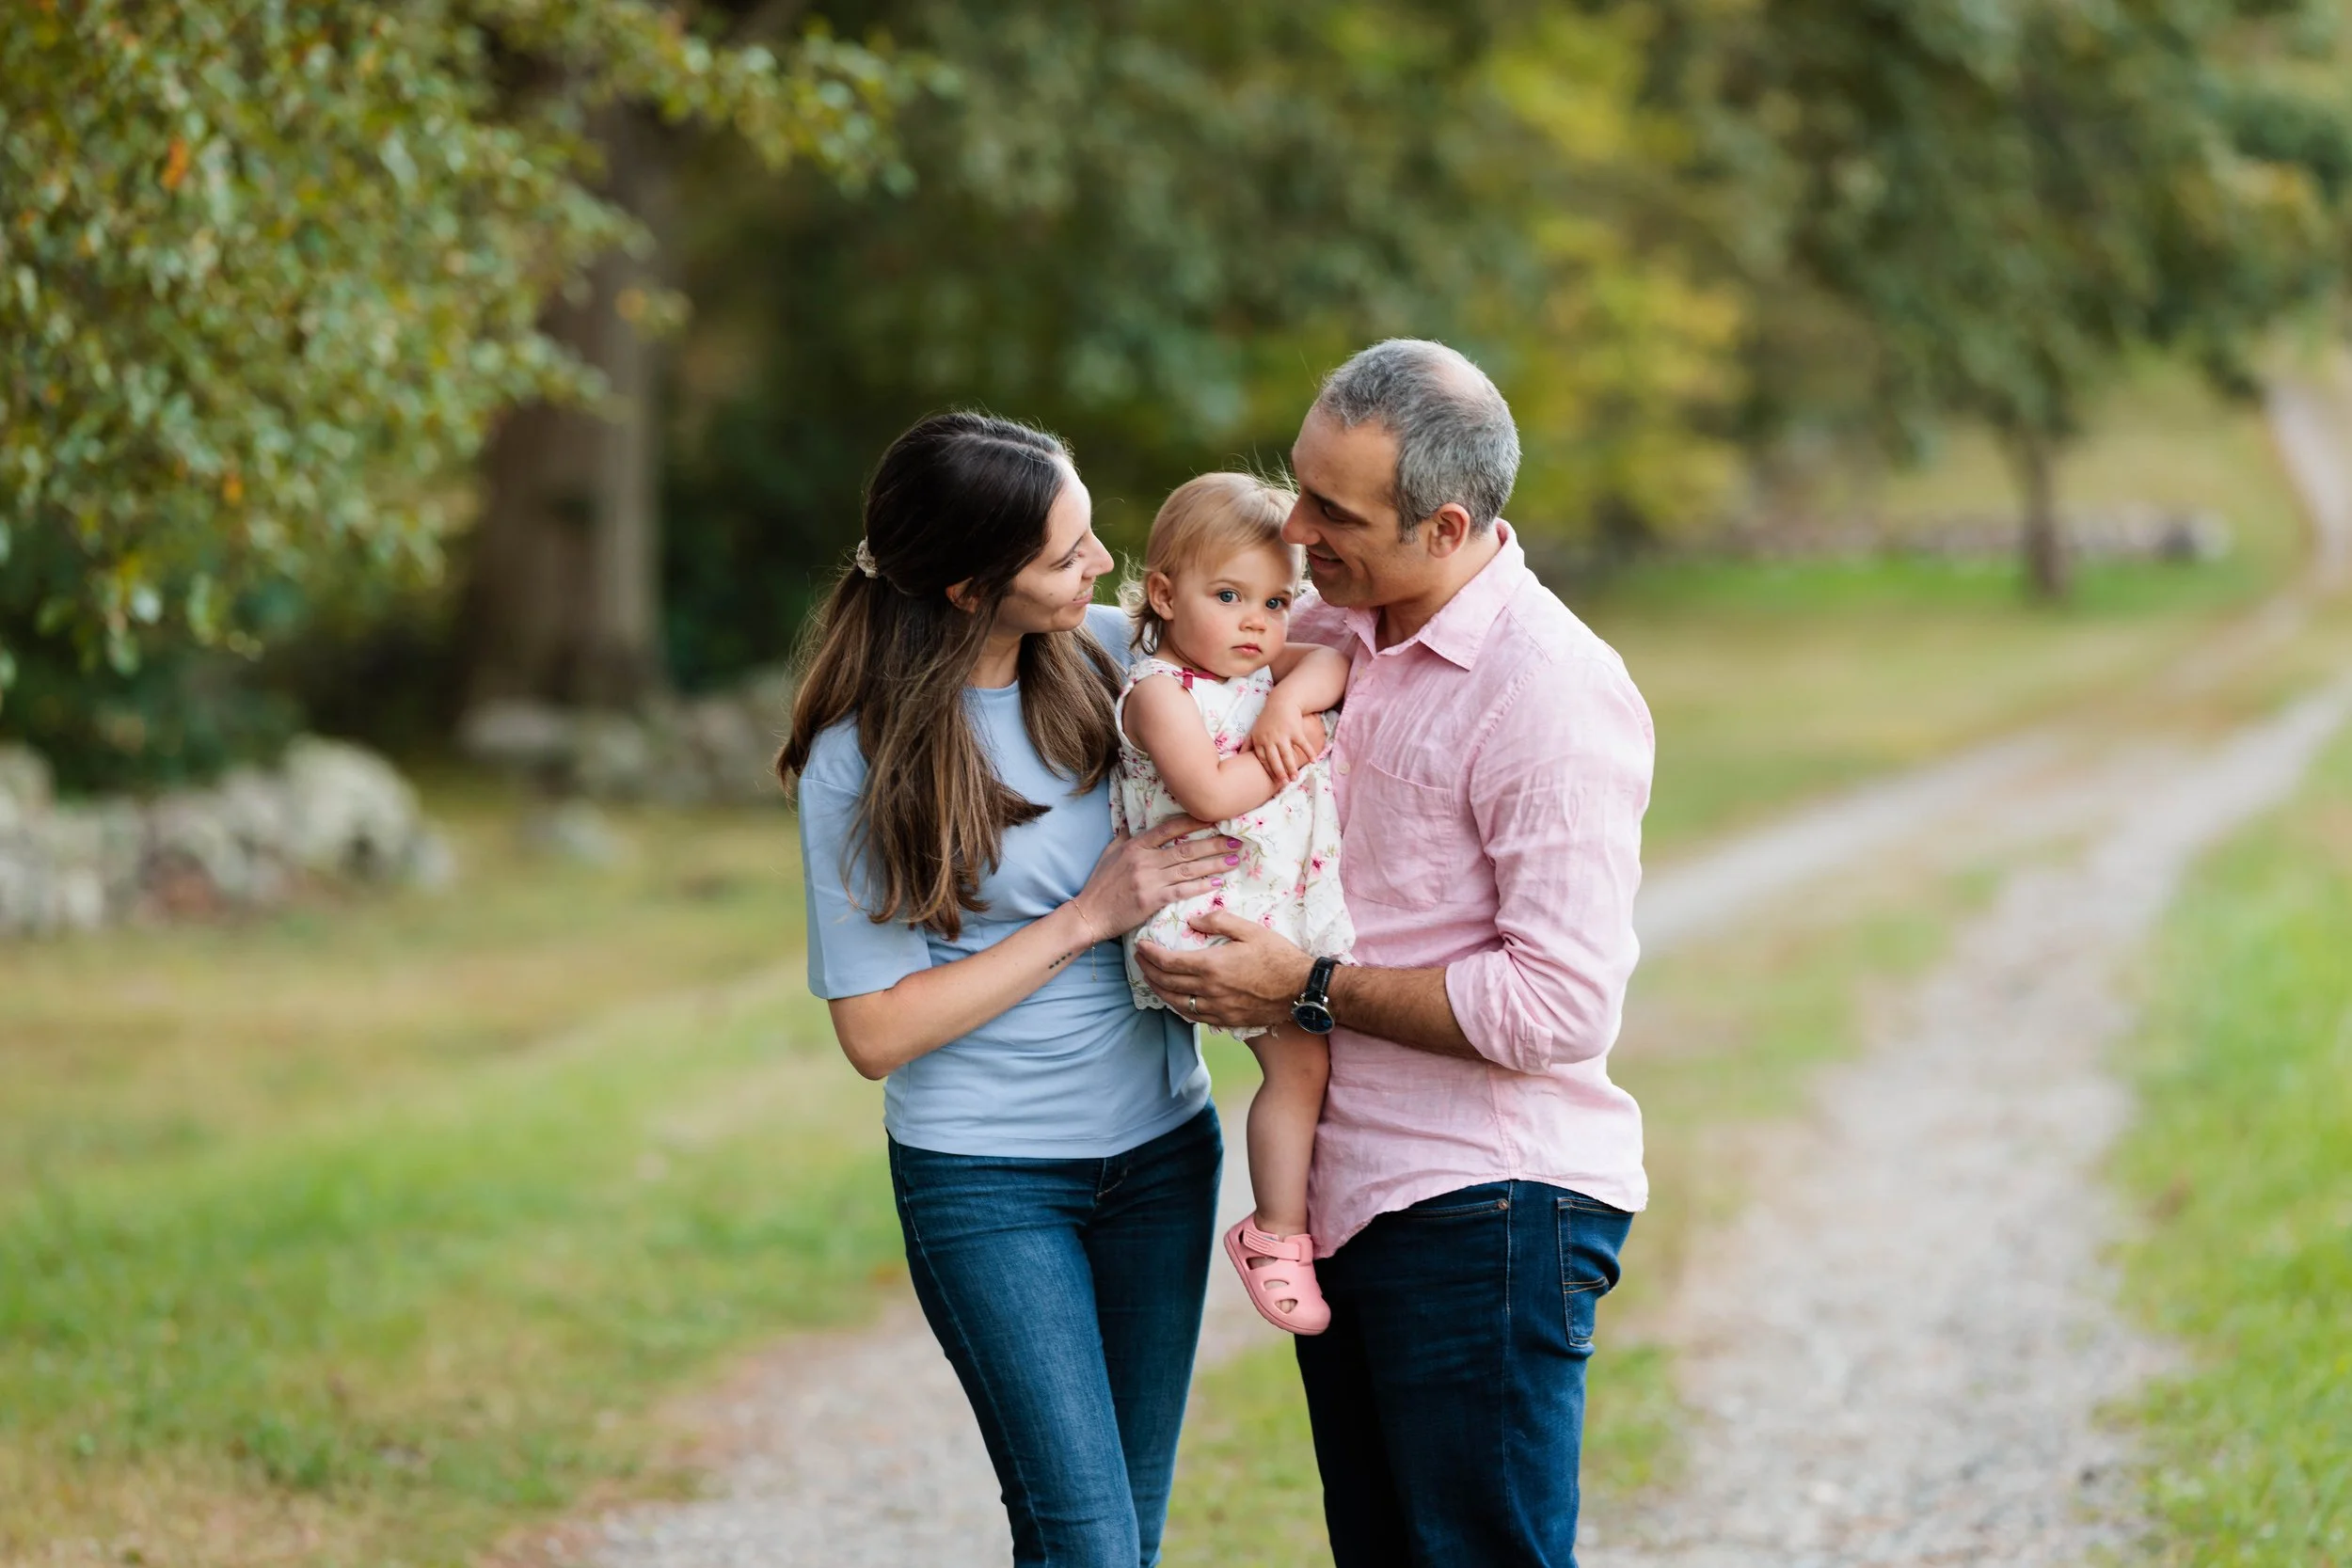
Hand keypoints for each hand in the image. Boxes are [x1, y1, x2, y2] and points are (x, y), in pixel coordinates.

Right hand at [1068, 817, 1234, 943]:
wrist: (1090, 914)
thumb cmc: (1100, 885)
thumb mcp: (1110, 853)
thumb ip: (1125, 837)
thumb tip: (1133, 821)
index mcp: (1136, 845)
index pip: (1169, 828)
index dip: (1193, 822)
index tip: (1214, 819)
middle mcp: (1145, 859)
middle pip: (1186, 848)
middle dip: (1213, 844)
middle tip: (1235, 841)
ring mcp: (1149, 880)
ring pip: (1188, 869)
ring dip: (1213, 864)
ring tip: (1233, 860)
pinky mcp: (1152, 899)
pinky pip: (1182, 890)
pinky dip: (1200, 886)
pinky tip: (1216, 883)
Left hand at [1135, 911, 1314, 1030]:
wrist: (1301, 989)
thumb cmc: (1278, 956)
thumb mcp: (1250, 929)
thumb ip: (1219, 921)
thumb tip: (1193, 921)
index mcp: (1211, 965)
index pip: (1168, 961)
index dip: (1150, 954)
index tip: (1140, 945)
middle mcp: (1208, 990)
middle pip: (1166, 982)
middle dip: (1148, 970)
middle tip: (1139, 960)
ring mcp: (1216, 1008)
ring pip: (1175, 1002)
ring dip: (1158, 990)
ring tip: (1150, 979)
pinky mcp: (1225, 1020)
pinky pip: (1192, 1016)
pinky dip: (1177, 1006)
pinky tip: (1174, 999)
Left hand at [1247, 699, 1330, 788]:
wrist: (1281, 702)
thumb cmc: (1267, 718)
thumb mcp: (1254, 730)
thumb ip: (1247, 744)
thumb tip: (1237, 757)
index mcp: (1260, 740)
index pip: (1263, 759)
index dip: (1269, 771)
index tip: (1274, 781)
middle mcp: (1270, 739)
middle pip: (1275, 759)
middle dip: (1280, 772)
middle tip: (1285, 783)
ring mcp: (1283, 734)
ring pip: (1287, 754)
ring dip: (1292, 767)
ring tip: (1295, 778)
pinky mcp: (1295, 730)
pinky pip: (1302, 744)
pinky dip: (1309, 753)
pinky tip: (1313, 762)